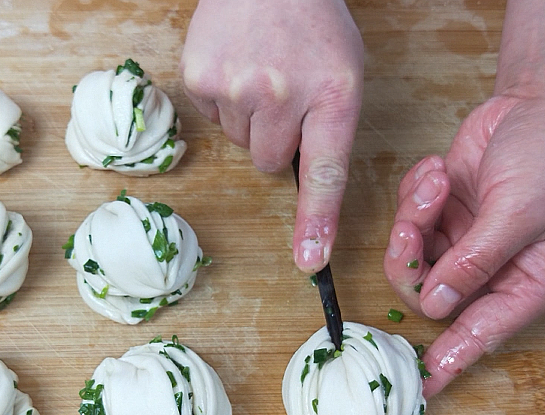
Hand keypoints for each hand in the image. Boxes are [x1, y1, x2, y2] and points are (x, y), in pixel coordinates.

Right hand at [180, 0, 363, 272]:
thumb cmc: (312, 24)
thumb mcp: (344, 72)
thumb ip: (328, 127)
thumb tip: (302, 183)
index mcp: (334, 95)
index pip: (326, 173)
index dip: (318, 221)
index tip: (311, 260)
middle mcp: (284, 94)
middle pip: (269, 163)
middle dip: (274, 141)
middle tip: (283, 96)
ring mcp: (237, 86)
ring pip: (240, 142)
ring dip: (249, 118)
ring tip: (260, 71)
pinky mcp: (200, 79)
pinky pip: (212, 118)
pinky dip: (222, 100)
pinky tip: (235, 65)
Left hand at [384, 93, 544, 396]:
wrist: (541, 98)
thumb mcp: (517, 212)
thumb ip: (474, 262)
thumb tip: (438, 307)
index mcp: (529, 283)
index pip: (481, 334)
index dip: (450, 360)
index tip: (420, 385)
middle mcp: (495, 271)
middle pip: (428, 296)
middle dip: (413, 259)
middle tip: (413, 222)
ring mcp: (465, 243)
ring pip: (412, 259)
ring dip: (413, 219)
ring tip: (434, 181)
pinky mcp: (445, 217)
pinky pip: (409, 223)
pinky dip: (415, 196)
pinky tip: (438, 170)